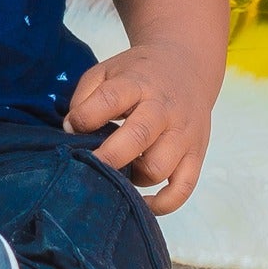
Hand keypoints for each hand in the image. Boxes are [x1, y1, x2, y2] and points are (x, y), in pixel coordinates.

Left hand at [66, 43, 216, 214]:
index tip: (72, 128)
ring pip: (158, 168)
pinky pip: (183, 189)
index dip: (85, 117)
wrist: (187, 65)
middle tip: (88, 165)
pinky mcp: (196, 154)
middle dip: (108, 157)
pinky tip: (141, 201)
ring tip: (121, 171)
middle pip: (138, 137)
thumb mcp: (108, 70)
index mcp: (138, 84)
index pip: (111, 98)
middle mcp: (163, 109)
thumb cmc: (139, 75)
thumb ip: (85, 96)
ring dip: (132, 178)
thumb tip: (70, 130)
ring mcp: (183, 134)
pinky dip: (162, 204)